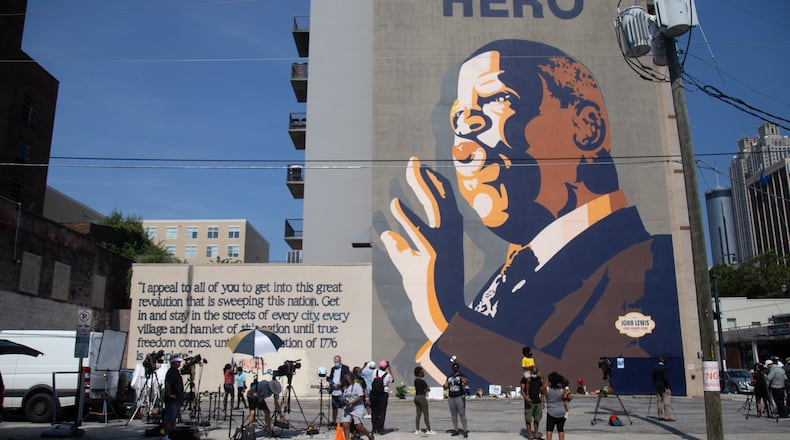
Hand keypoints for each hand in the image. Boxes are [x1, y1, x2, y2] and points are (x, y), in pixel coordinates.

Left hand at [380, 156, 464, 340]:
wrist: (441, 315)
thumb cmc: (426, 290)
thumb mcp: (409, 265)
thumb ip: (399, 247)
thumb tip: (386, 232)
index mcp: (448, 235)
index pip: (443, 201)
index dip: (432, 182)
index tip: (421, 167)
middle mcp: (450, 236)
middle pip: (440, 198)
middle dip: (426, 177)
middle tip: (413, 160)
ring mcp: (443, 246)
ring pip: (435, 208)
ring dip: (422, 186)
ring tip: (411, 169)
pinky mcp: (432, 257)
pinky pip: (419, 232)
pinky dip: (407, 216)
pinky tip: (395, 203)